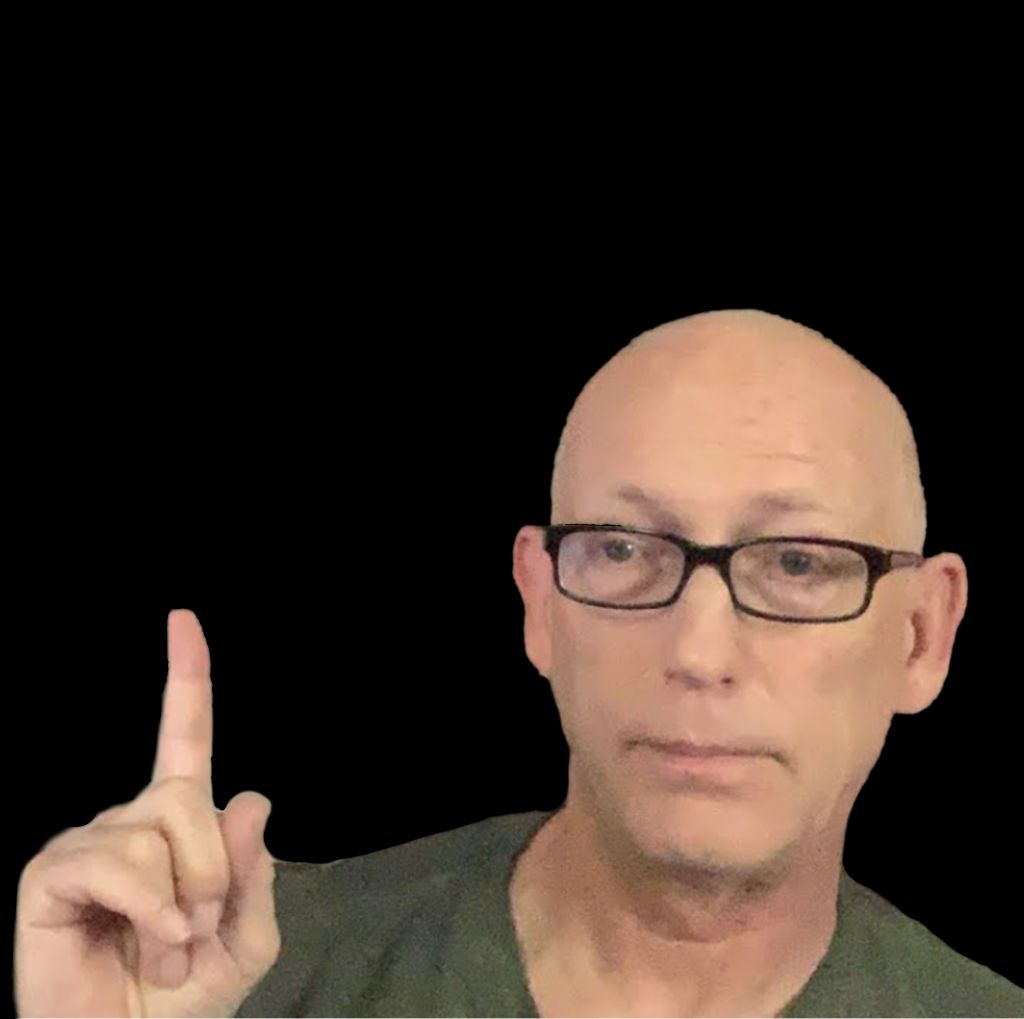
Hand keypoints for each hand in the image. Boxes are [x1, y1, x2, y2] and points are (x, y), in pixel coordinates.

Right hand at [14, 610, 280, 1017]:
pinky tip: (146, 940)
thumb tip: (251, 795)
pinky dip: (148, 906)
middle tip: (198, 926)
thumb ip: (255, 871)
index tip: (182, 619)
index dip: (186, 677)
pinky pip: (117, 859)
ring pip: (158, 825)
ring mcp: (89, 842)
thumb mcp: (247, 937)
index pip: (186, 736)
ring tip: (165, 944)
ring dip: (182, 900)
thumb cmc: (184, 999)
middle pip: (189, 792)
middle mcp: (133, 819)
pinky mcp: (50, 873)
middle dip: (212, 868)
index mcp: (182, 825)